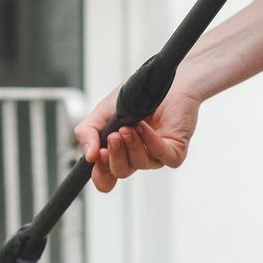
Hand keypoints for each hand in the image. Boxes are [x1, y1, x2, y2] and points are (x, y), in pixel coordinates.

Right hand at [73, 84, 201, 192]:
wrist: (159, 85)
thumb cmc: (133, 99)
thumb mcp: (101, 113)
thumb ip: (87, 132)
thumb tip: (89, 155)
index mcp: (117, 154)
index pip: (105, 177)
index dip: (100, 173)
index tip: (97, 156)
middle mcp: (136, 158)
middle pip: (121, 172)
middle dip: (115, 155)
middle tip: (113, 136)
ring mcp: (155, 157)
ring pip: (140, 163)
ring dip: (132, 144)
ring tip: (129, 127)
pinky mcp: (174, 152)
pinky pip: (161, 155)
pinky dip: (150, 141)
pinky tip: (144, 127)